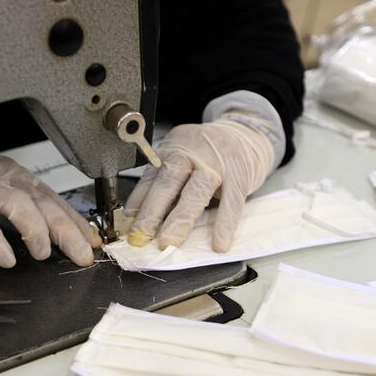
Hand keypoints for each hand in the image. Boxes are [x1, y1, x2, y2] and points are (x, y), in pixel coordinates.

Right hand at [0, 144, 100, 267]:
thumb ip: (25, 212)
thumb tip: (60, 236)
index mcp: (16, 177)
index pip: (53, 199)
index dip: (76, 223)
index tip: (93, 245)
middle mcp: (2, 178)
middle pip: (42, 202)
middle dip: (66, 230)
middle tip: (82, 255)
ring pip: (16, 204)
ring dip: (35, 230)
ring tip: (43, 254)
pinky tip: (7, 258)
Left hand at [125, 120, 274, 252]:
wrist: (247, 133)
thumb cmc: (210, 153)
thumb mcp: (182, 161)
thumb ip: (165, 185)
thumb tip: (141, 218)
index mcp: (172, 150)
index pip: (149, 179)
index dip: (137, 205)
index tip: (127, 228)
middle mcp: (191, 153)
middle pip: (167, 183)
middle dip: (152, 213)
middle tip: (141, 237)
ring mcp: (216, 162)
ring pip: (195, 193)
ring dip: (180, 220)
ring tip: (169, 242)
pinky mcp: (239, 173)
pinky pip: (232, 202)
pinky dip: (225, 224)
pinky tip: (219, 243)